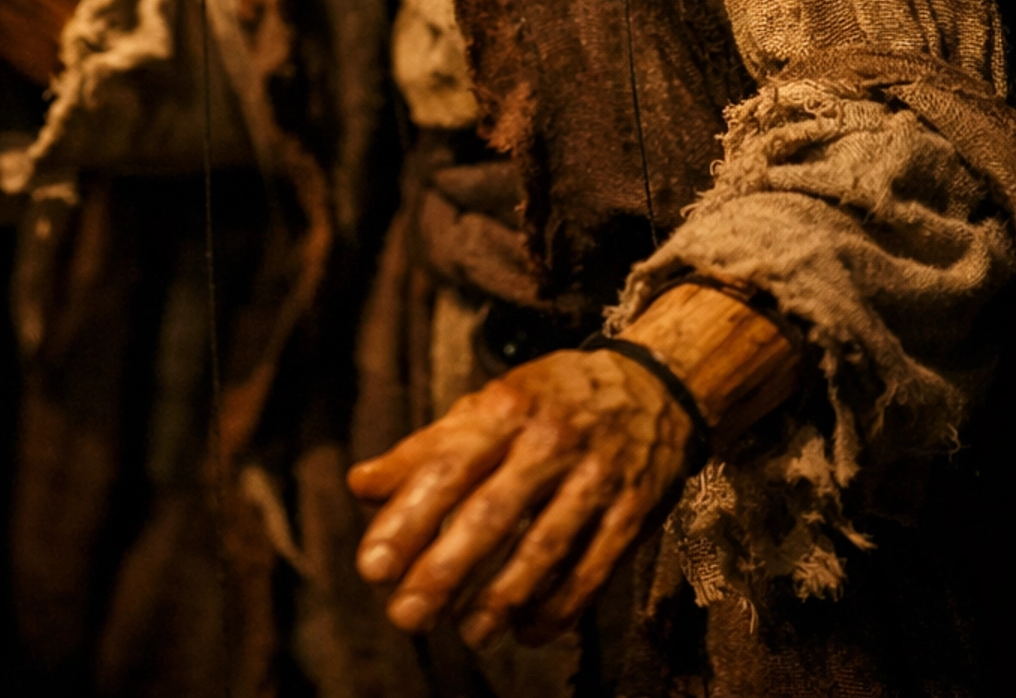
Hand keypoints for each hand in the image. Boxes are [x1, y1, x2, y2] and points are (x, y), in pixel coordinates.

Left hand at [347, 348, 691, 650]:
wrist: (655, 382)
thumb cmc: (552, 399)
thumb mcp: (490, 404)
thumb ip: (428, 447)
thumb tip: (361, 486)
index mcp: (505, 408)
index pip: (447, 467)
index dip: (407, 518)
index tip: (371, 567)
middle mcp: (549, 441)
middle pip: (490, 514)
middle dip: (444, 571)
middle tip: (405, 615)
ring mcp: (595, 477)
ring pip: (542, 548)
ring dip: (500, 600)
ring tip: (467, 634)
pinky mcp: (633, 511)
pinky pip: (593, 570)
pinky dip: (559, 608)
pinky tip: (528, 632)